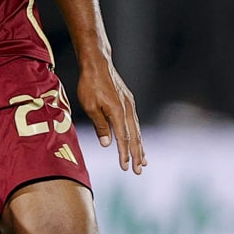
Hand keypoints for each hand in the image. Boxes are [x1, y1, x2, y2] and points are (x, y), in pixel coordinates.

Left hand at [77, 58, 145, 174]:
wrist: (98, 63)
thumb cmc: (90, 84)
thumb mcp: (90, 106)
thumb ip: (100, 125)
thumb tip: (107, 144)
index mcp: (118, 112)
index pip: (123, 138)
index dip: (124, 154)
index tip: (125, 167)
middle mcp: (128, 109)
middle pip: (135, 136)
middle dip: (137, 155)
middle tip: (139, 170)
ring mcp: (129, 105)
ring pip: (137, 130)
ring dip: (140, 146)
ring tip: (143, 160)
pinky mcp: (128, 101)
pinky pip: (134, 122)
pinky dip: (136, 134)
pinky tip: (136, 140)